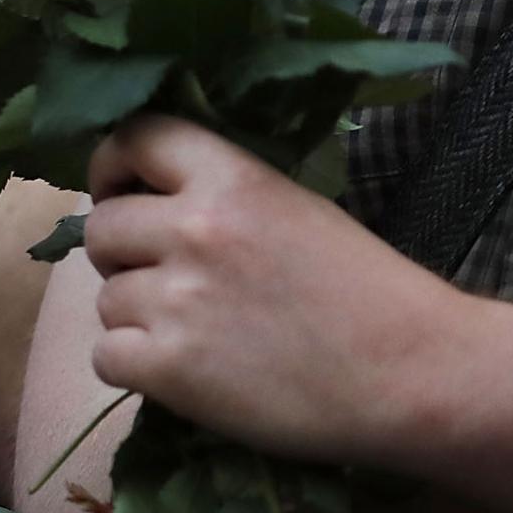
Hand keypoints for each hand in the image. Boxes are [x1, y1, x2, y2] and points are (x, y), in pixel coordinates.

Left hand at [85, 116, 495, 477]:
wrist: (412, 374)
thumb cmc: (366, 293)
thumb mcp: (296, 209)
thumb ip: (221, 196)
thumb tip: (151, 198)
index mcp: (232, 180)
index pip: (136, 138)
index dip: (112, 166)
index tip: (121, 192)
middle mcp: (193, 231)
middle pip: (100, 227)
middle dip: (120, 254)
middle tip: (162, 278)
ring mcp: (176, 300)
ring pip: (104, 299)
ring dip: (135, 317)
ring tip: (193, 333)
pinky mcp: (169, 366)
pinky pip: (105, 356)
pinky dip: (132, 367)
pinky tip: (179, 371)